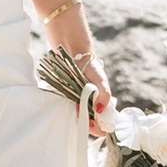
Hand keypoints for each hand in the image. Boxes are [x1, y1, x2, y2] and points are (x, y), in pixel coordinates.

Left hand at [39, 8, 112, 129]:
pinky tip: (65, 107)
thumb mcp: (98, 75)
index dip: (100, 125)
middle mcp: (88, 99)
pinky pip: (65, 105)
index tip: (93, 123)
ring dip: (76, 116)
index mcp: (100, 97)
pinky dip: (66, 108)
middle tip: (82, 117)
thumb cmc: (87, 58)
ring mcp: (75, 96)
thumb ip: (103, 93)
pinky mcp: (62, 92)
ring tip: (75, 111)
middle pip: (90, 119)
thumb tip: (100, 110)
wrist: (68, 42)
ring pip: (78, 114)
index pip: (104, 118)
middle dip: (87, 122)